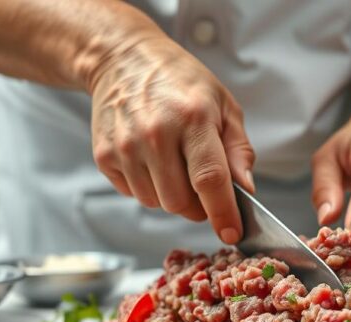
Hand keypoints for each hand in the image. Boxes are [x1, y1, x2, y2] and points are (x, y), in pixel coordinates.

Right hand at [89, 34, 254, 243]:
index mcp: (192, 118)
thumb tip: (245, 190)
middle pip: (180, 202)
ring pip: (156, 203)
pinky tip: (150, 160)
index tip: (232, 233)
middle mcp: (156, 134)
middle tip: (201, 187)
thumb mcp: (223, 104)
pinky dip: (147, 187)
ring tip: (173, 164)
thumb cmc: (179, 81)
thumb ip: (238, 150)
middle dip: (197, 206)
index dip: (223, 214)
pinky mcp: (105, 156)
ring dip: (170, 196)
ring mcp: (126, 146)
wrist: (123, 59)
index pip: (210, 180)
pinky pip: (133, 194)